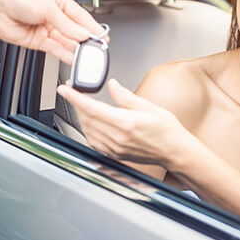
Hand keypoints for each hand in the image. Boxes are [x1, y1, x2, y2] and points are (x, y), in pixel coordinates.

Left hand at [0, 0, 106, 62]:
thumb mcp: (47, 8)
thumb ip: (67, 25)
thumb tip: (83, 35)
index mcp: (60, 2)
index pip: (82, 17)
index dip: (93, 28)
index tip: (103, 37)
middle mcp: (55, 16)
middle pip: (76, 31)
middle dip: (87, 41)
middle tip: (98, 50)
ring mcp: (48, 30)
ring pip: (67, 42)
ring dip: (77, 50)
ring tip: (88, 57)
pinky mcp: (40, 42)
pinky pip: (57, 50)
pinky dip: (66, 55)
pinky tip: (74, 59)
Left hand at [56, 79, 198, 167]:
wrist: (174, 152)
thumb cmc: (167, 130)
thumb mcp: (149, 106)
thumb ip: (126, 97)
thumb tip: (112, 85)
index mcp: (126, 123)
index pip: (92, 108)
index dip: (75, 97)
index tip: (64, 89)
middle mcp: (117, 138)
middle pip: (86, 118)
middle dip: (76, 103)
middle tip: (73, 90)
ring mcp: (114, 148)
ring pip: (87, 130)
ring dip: (81, 115)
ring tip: (82, 104)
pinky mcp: (114, 154)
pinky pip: (93, 140)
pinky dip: (87, 128)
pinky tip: (90, 121)